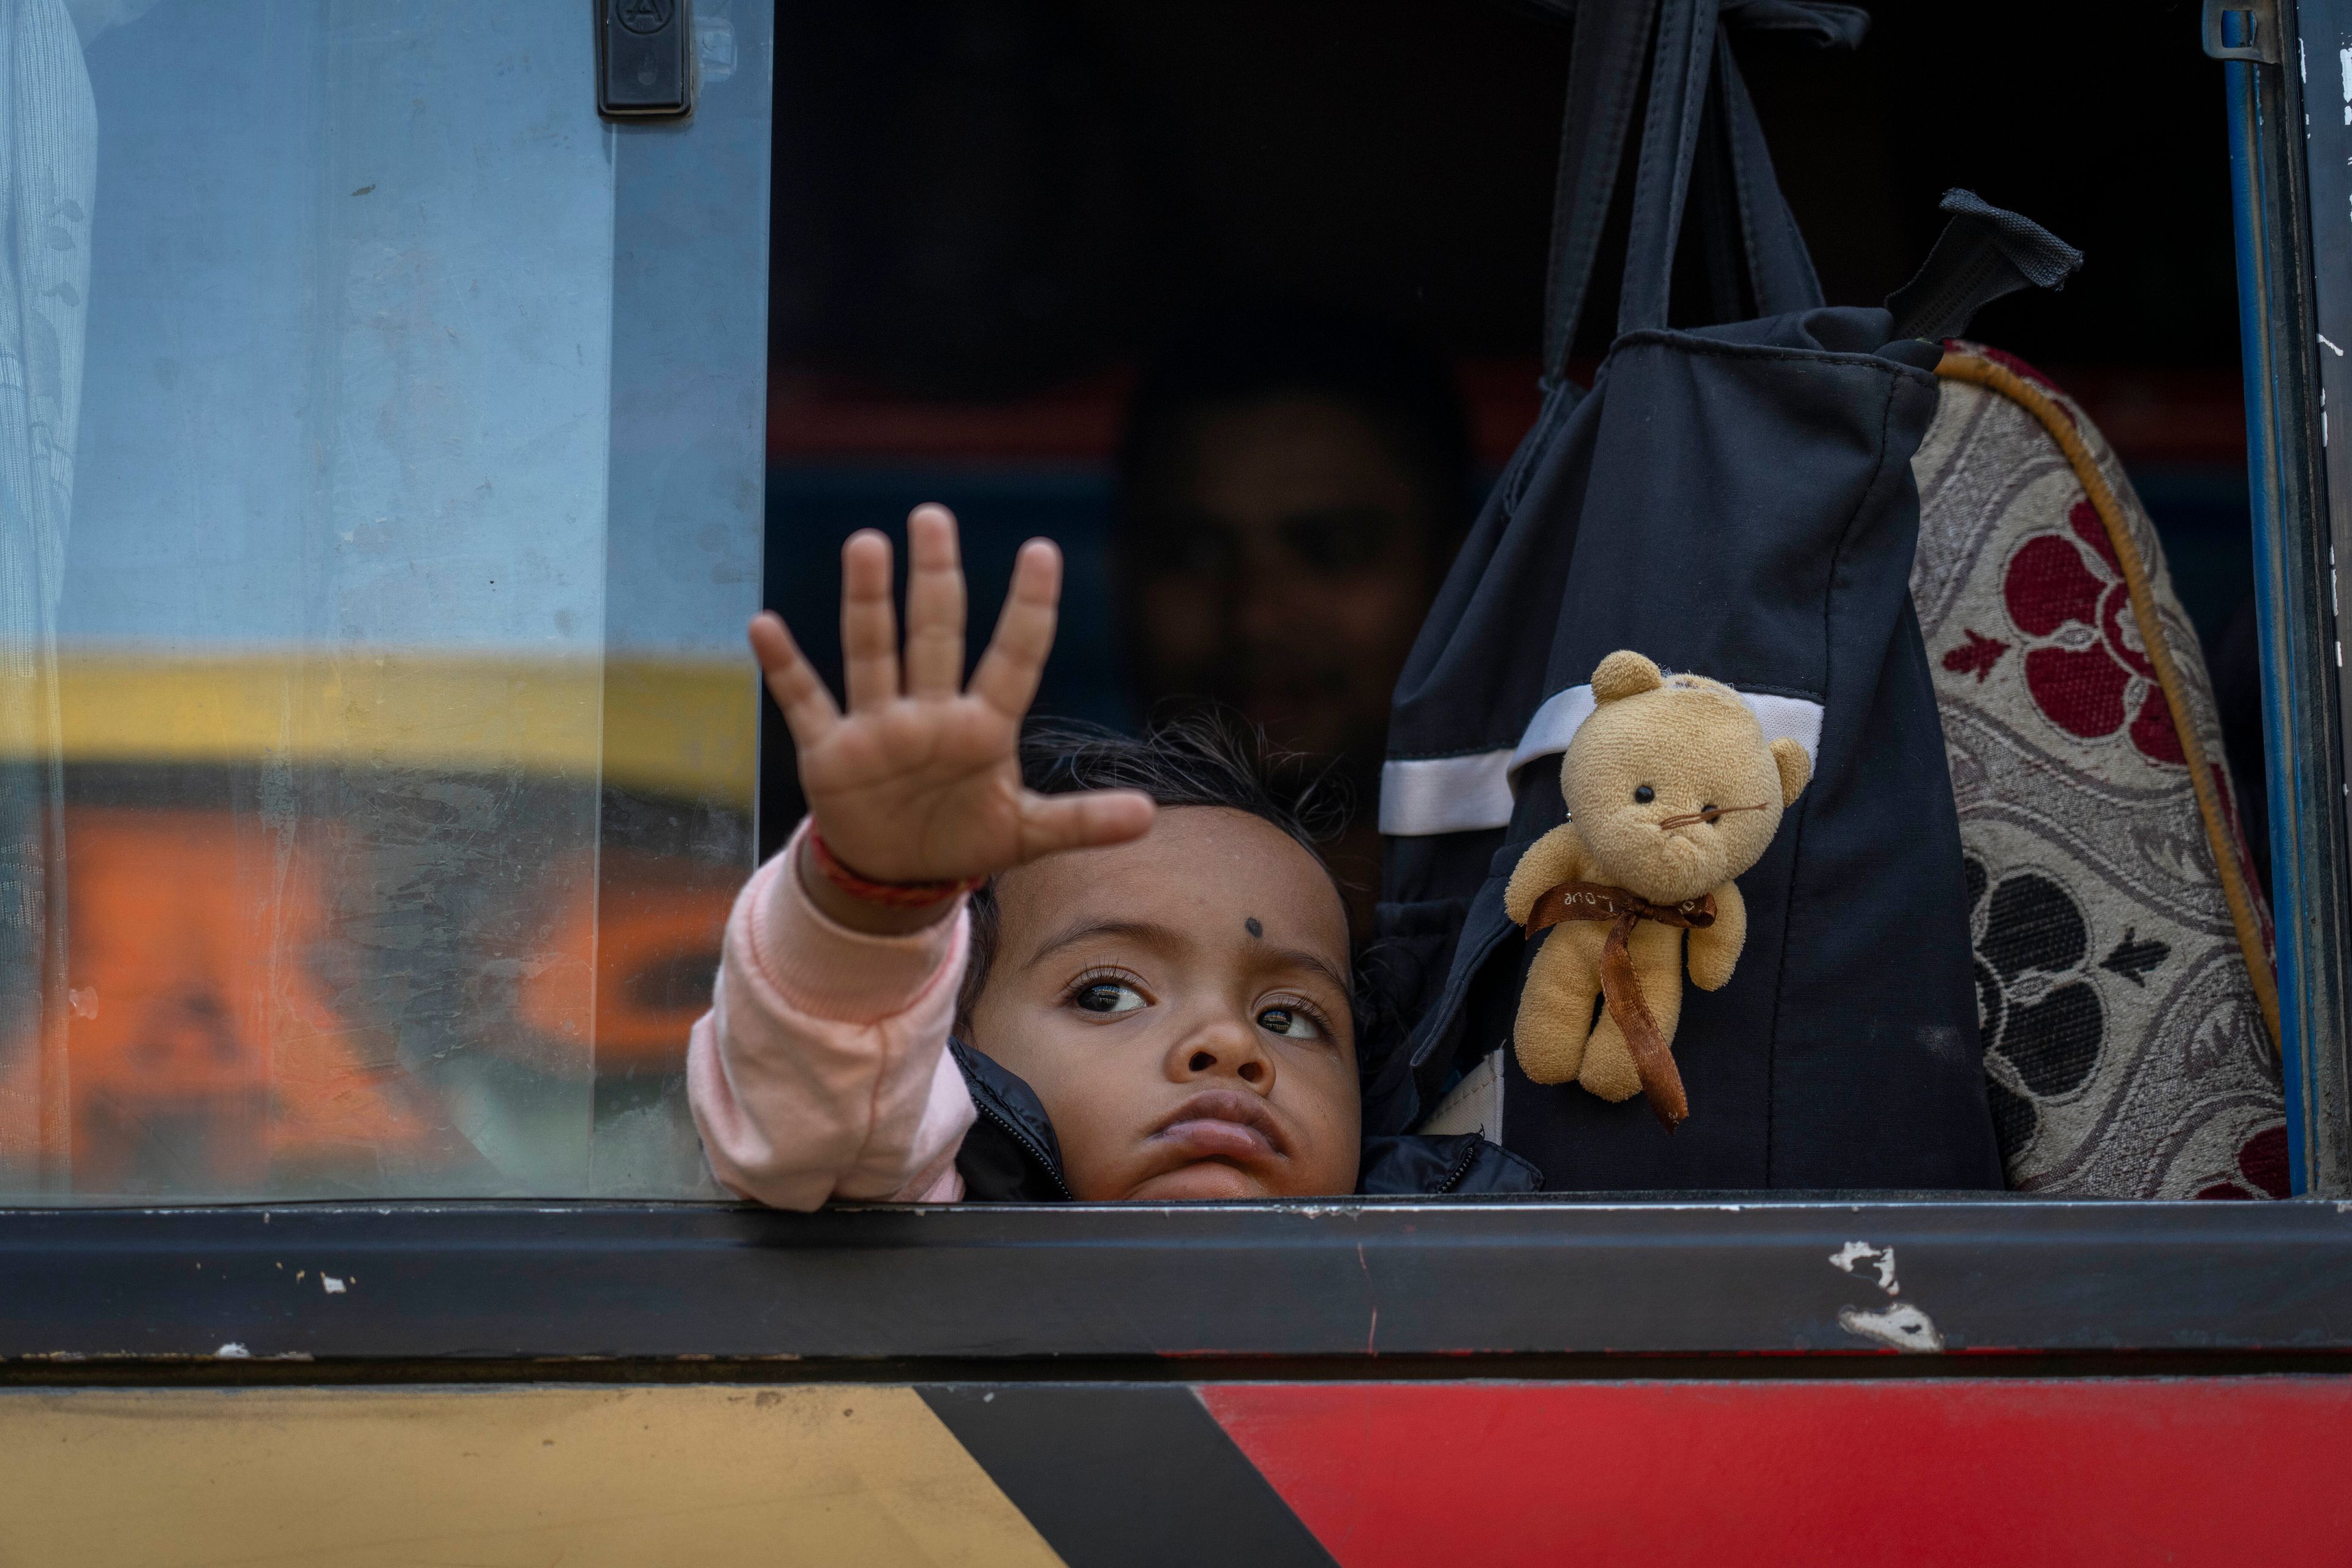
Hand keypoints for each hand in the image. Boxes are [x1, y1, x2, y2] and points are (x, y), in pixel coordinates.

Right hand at [752, 504, 1155, 932]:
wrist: (896, 873)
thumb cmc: (963, 837)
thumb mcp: (1027, 836)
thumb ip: (1082, 820)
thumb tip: (1151, 815)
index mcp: (984, 728)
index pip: (1013, 657)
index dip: (1028, 610)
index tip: (1041, 552)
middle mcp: (930, 713)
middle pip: (935, 633)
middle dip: (936, 578)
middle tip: (934, 516)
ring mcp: (879, 727)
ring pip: (873, 652)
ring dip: (868, 602)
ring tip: (867, 544)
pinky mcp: (831, 752)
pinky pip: (804, 701)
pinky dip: (784, 667)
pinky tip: (764, 625)